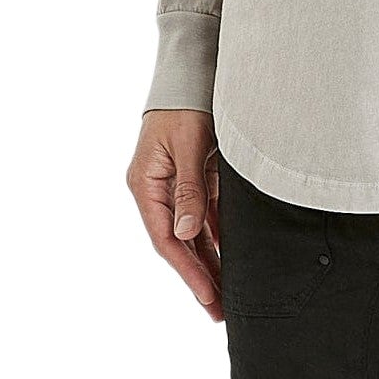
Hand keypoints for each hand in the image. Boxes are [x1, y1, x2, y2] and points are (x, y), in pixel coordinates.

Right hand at [127, 109, 222, 320]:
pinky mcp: (193, 175)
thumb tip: (185, 234)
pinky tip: (232, 255)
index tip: (209, 297)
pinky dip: (217, 234)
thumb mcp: (188, 145)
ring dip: (211, 260)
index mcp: (146, 184)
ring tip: (230, 292)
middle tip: (221, 310)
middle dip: (200, 276)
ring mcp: (174, 183)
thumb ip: (189, 189)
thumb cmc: (186, 103)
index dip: (188, 271)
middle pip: (179, 242)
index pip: (166, 239)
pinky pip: (204, 212)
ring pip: (193, 232)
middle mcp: (157, 189)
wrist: (192, 68)